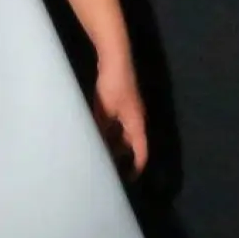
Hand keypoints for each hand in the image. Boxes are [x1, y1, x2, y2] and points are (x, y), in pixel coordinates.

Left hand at [92, 53, 147, 178]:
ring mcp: (129, 109)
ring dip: (114, 143)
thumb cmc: (112, 85)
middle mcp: (136, 118)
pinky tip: (96, 133)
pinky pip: (118, 123)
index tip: (129, 180)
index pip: (142, 151)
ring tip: (100, 154)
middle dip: (123, 157)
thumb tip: (97, 145)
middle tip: (109, 169)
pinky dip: (110, 132)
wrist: (115, 58)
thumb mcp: (104, 110)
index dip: (137, 167)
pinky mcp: (121, 101)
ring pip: (124, 133)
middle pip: (133, 144)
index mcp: (137, 122)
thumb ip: (101, 129)